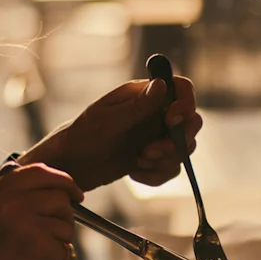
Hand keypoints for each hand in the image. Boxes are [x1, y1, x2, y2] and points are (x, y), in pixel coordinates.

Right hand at [0, 164, 81, 259]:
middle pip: (58, 195)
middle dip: (65, 215)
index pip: (37, 172)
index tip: (73, 192)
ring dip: (60, 244)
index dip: (61, 180)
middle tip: (56, 236)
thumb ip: (10, 203)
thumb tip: (49, 186)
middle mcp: (7, 204)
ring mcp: (26, 224)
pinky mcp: (43, 247)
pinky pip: (67, 249)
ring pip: (67, 222)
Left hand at [20, 77, 202, 190]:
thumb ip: (137, 106)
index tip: (173, 120)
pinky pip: (172, 168)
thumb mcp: (107, 121)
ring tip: (138, 161)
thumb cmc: (81, 137)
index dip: (186, 102)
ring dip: (166, 160)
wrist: (70, 167)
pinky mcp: (153, 158)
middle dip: (177, 140)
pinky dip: (157, 175)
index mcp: (142, 94)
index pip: (180, 88)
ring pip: (184, 148)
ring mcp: (155, 136)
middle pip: (190, 121)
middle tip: (151, 151)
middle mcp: (153, 113)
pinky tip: (135, 174)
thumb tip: (162, 84)